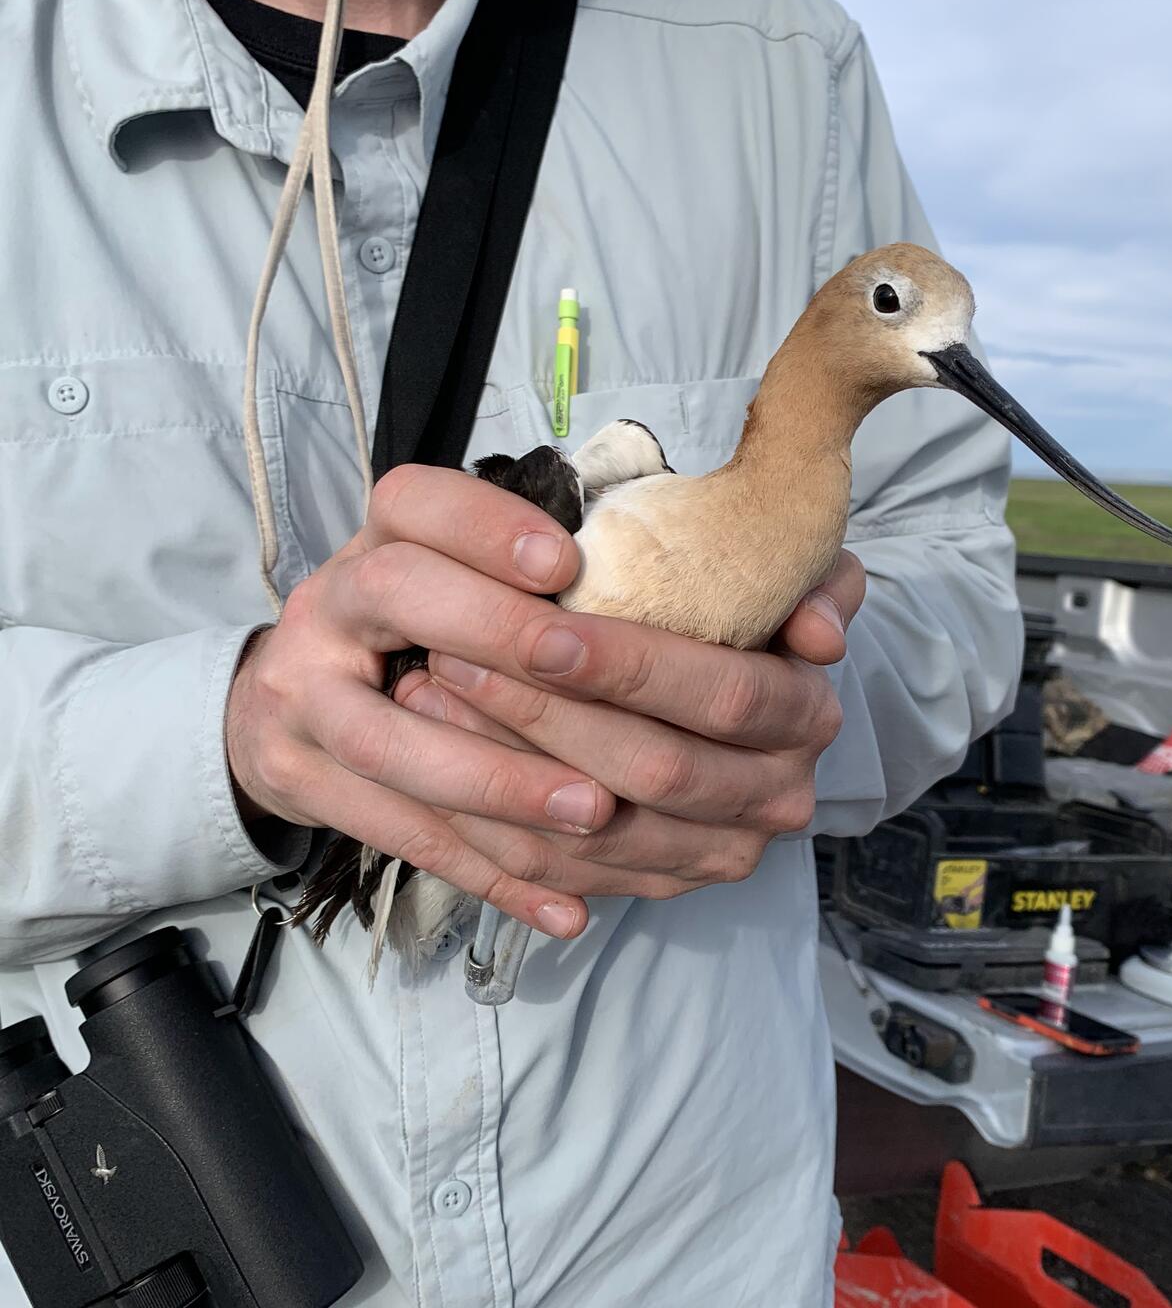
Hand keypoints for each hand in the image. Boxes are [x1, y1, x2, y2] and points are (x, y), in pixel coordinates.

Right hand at [225, 465, 621, 938]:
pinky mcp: (303, 783)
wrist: (281, 700)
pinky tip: (564, 908)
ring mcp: (299, 699)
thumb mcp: (444, 571)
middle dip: (496, 635)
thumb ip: (521, 575)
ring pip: (389, 743)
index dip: (485, 527)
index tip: (564, 561)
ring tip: (594, 810)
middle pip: (395, 596)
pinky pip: (399, 837)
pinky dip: (488, 877)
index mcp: (376, 540)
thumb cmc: (404, 626)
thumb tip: (650, 587)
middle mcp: (327, 606)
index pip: (416, 503)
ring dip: (497, 781)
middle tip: (583, 673)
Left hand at [391, 550, 866, 900]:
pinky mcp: (659, 885)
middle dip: (547, 714)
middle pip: (654, 768)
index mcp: (805, 717)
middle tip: (456, 655)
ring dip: (503, 768)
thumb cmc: (737, 612)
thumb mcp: (787, 573)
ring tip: (429, 694)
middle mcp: (775, 798)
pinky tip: (438, 763)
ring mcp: (716, 853)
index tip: (540, 632)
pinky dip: (494, 826)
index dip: (630, 667)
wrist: (729, 696)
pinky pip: (564, 874)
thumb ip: (809, 578)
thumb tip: (819, 632)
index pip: (722, 696)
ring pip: (597, 832)